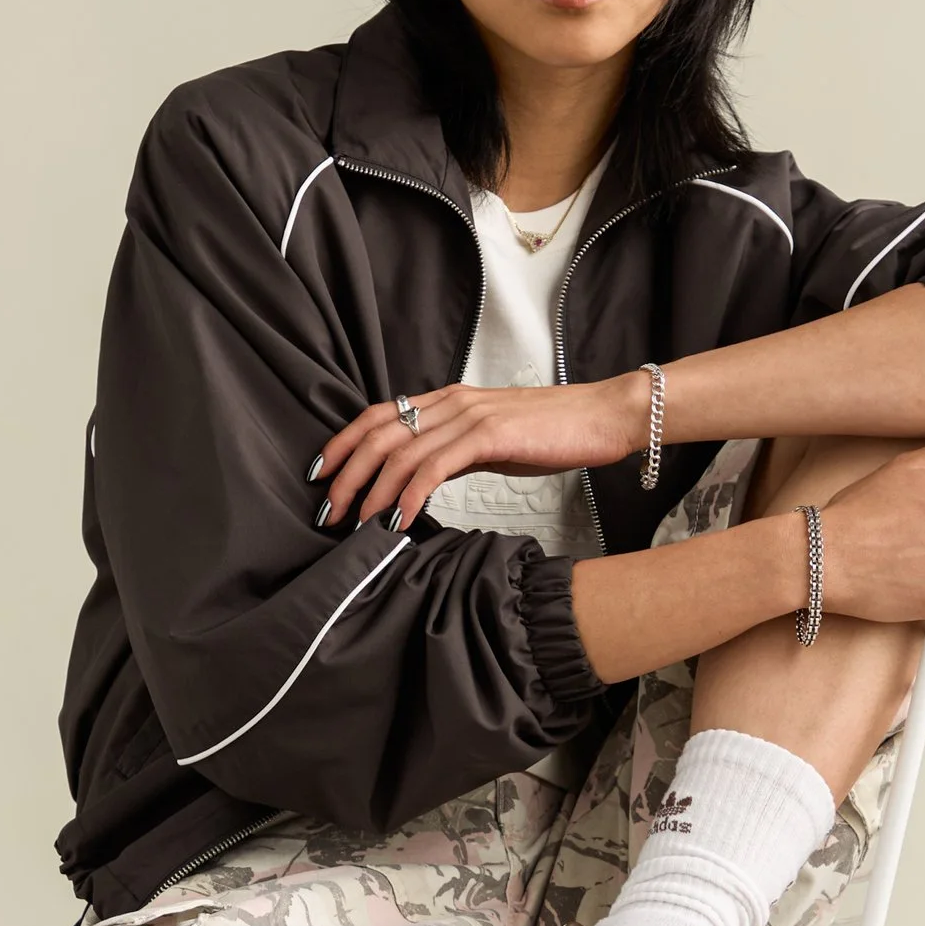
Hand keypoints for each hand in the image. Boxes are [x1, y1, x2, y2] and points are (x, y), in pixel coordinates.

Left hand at [311, 373, 645, 530]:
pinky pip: (435, 466)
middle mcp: (450, 402)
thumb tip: (422, 482)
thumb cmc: (554, 433)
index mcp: (447, 401)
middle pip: (378, 434)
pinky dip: (410, 494)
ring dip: (371, 492)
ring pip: (400, 452)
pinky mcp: (488, 434)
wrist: (604, 417)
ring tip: (356, 525)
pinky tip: (399, 519)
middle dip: (346, 475)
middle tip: (327, 512)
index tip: (321, 475)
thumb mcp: (492, 441)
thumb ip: (455, 453)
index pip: (378, 416)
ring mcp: (468, 416)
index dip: (343, 444)